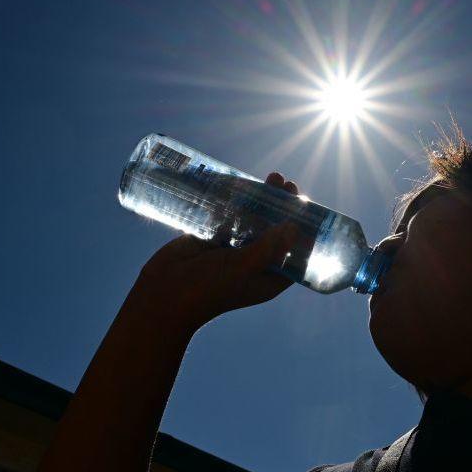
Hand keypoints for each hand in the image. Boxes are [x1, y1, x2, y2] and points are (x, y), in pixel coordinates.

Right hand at [131, 172, 300, 332]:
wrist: (162, 294)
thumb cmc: (207, 289)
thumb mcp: (242, 269)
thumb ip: (268, 249)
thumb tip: (295, 227)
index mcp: (268, 278)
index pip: (296, 254)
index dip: (305, 232)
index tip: (308, 208)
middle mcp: (254, 264)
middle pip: (277, 231)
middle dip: (284, 208)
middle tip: (289, 185)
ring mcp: (234, 250)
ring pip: (255, 221)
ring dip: (264, 200)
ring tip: (273, 177)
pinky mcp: (214, 238)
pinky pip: (232, 216)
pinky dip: (240, 201)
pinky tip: (245, 183)